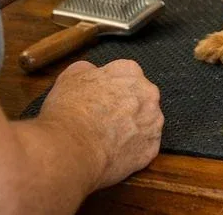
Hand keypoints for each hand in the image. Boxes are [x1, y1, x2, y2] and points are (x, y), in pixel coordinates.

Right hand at [39, 60, 163, 189]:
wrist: (72, 147)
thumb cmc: (69, 111)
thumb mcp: (70, 76)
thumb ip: (88, 69)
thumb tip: (91, 72)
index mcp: (130, 71)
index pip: (126, 74)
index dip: (111, 88)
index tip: (101, 99)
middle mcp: (149, 94)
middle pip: (140, 98)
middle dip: (126, 107)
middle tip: (104, 120)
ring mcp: (153, 122)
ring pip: (146, 123)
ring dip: (132, 129)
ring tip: (108, 139)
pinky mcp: (151, 148)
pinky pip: (144, 148)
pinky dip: (132, 151)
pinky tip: (114, 153)